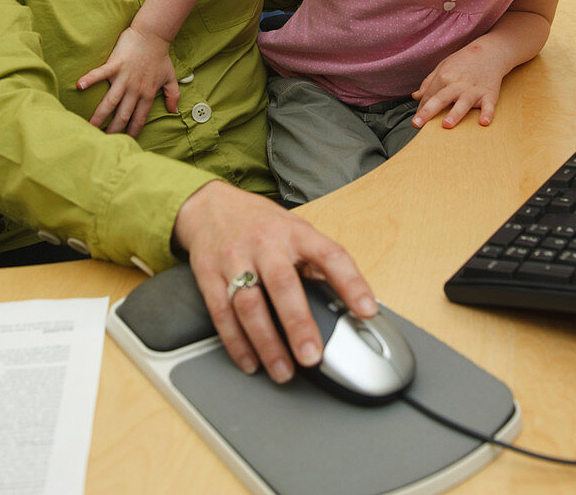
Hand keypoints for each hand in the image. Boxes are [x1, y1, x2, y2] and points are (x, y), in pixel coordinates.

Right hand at [77, 26, 179, 135]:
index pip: (139, 118)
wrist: (153, 35)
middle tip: (103, 141)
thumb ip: (173, 95)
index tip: (125, 143)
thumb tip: (175, 111)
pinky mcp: (116, 64)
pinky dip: (90, 78)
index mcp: (148, 94)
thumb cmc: (160, 56)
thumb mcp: (170, 77)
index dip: (132, 131)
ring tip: (89, 126)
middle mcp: (135, 89)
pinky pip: (101, 73)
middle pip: (123, 115)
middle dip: (114, 130)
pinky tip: (79, 86)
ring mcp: (125, 77)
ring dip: (100, 115)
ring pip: (111, 101)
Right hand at [173, 180, 377, 382]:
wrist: (210, 205)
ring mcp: (234, 258)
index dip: (351, 282)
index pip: (329, 255)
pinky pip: (221, 313)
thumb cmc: (261, 223)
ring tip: (283, 370)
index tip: (367, 310)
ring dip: (266, 342)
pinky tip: (250, 361)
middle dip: (298, 323)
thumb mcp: (295, 230)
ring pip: (249, 304)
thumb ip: (317, 262)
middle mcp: (265, 244)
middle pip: (282, 284)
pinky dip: (236, 342)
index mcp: (295, 233)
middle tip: (312, 355)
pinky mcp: (209, 274)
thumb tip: (347, 298)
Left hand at [411, 40, 508, 128]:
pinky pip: (489, 105)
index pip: (429, 96)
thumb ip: (429, 82)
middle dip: (428, 111)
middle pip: (440, 99)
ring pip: (463, 103)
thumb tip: (416, 96)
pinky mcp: (489, 94)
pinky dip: (487, 113)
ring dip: (455, 114)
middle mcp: (457, 84)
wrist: (490, 52)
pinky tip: (484, 122)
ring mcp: (473, 90)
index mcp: (444, 76)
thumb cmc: (464, 61)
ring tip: (446, 125)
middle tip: (417, 123)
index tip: (417, 121)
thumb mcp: (443, 66)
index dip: (421, 109)